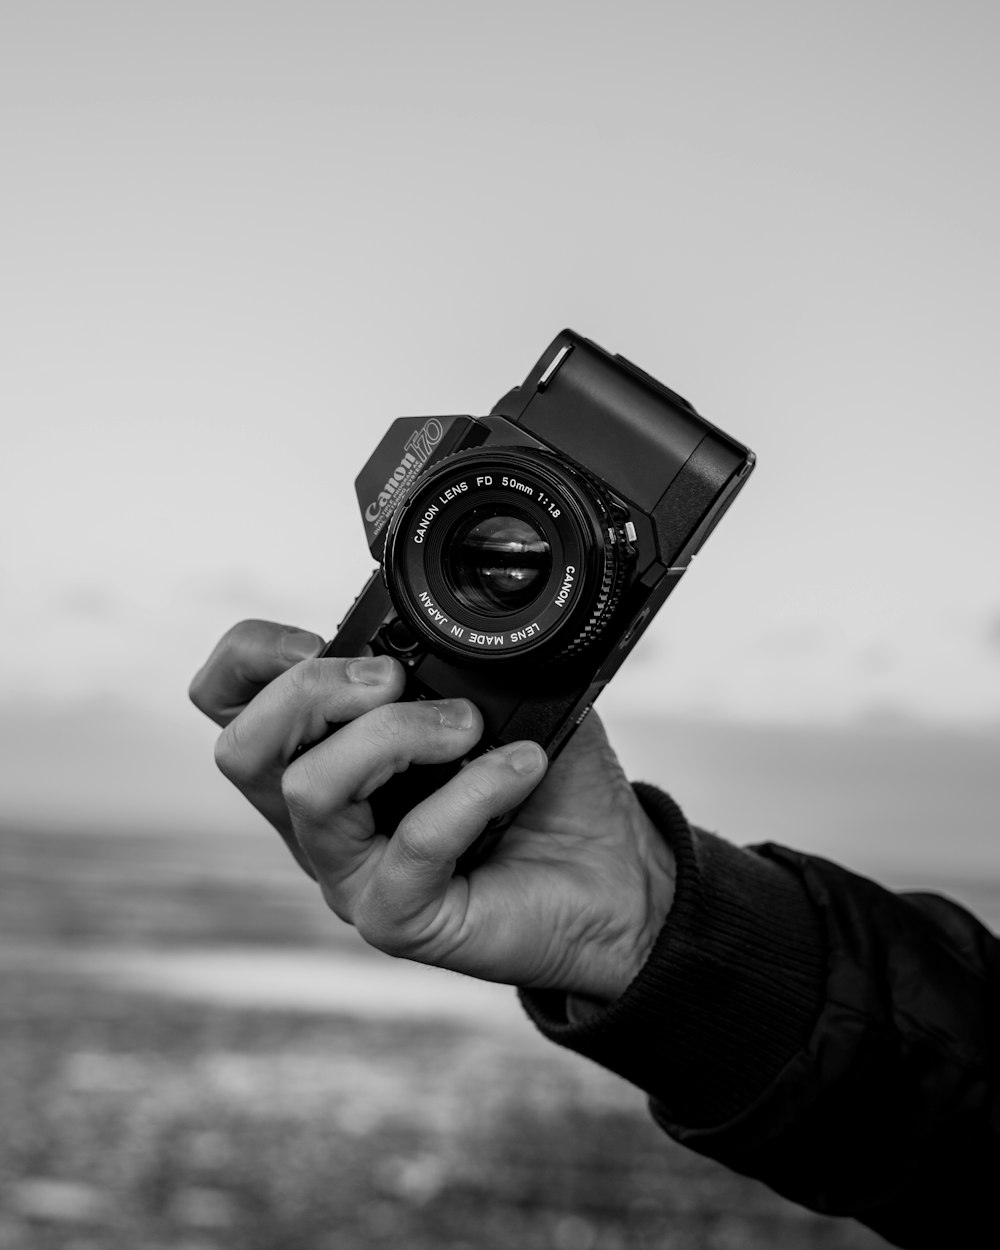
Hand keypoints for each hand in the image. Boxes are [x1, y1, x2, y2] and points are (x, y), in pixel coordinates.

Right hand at [190, 619, 675, 1001]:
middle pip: (242, 749)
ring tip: (467, 727)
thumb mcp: (498, 699)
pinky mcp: (397, 919)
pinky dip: (472, 790)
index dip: (249, 657)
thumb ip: (452, 660)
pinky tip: (523, 768)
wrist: (615, 877)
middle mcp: (321, 819)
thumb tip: (442, 621)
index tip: (317, 637)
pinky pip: (411, 845)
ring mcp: (351, 874)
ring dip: (393, 734)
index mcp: (328, 756)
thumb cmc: (549, 791)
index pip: (228, 705)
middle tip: (390, 680)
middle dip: (310, 691)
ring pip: (309, 790)